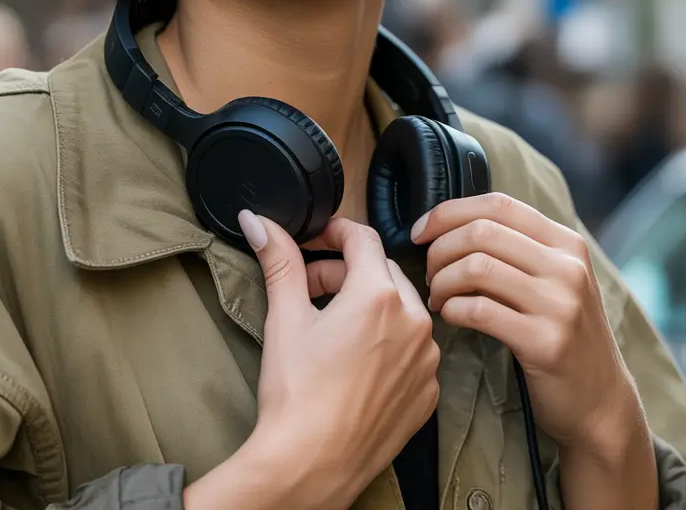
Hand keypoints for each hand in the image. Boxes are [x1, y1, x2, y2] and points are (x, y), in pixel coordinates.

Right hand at [240, 212, 439, 508]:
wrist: (311, 465)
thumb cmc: (297, 394)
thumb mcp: (285, 317)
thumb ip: (279, 260)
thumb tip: (258, 221)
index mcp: (378, 295)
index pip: (362, 237)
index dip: (335, 232)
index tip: (318, 238)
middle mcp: (413, 321)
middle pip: (381, 272)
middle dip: (346, 272)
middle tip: (311, 287)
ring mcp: (426, 359)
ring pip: (401, 311)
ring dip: (370, 307)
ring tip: (333, 327)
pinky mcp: (427, 391)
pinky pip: (412, 350)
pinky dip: (388, 345)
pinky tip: (356, 362)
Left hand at [412, 193, 641, 452]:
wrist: (601, 401)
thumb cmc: (562, 333)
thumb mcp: (555, 280)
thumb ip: (518, 248)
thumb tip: (450, 223)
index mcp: (567, 243)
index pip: (497, 204)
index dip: (449, 212)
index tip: (420, 231)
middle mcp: (567, 267)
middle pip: (481, 232)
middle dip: (440, 249)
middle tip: (429, 273)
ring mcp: (560, 305)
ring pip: (476, 267)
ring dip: (442, 281)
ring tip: (437, 298)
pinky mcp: (546, 342)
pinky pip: (480, 310)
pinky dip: (452, 309)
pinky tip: (449, 316)